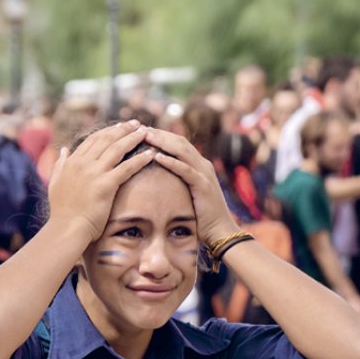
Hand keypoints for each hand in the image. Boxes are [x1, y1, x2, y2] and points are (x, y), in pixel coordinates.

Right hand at [47, 120, 151, 243]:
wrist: (66, 227)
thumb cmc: (62, 210)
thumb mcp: (56, 183)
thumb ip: (60, 164)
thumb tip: (63, 150)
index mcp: (72, 162)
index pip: (93, 139)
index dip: (108, 131)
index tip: (120, 126)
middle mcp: (83, 163)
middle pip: (107, 139)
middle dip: (123, 129)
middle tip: (137, 123)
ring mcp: (94, 172)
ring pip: (117, 149)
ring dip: (133, 138)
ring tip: (147, 133)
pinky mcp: (105, 184)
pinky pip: (126, 167)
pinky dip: (140, 159)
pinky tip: (151, 154)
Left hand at [145, 127, 241, 244]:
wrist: (220, 230)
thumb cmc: (201, 215)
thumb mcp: (188, 193)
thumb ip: (178, 181)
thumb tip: (157, 177)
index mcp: (199, 165)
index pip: (178, 143)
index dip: (160, 135)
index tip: (142, 131)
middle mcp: (203, 165)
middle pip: (179, 141)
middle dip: (159, 134)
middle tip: (139, 128)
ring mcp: (204, 174)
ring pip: (182, 151)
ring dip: (162, 142)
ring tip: (145, 136)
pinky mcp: (203, 185)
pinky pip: (186, 170)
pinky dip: (171, 162)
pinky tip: (157, 157)